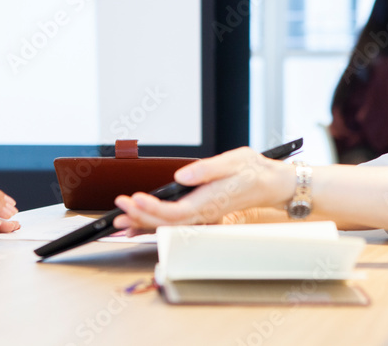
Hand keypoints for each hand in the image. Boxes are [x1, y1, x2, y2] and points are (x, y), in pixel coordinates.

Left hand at [112, 147, 295, 233]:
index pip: (177, 211)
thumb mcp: (232, 160)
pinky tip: (137, 224)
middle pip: (167, 222)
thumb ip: (206, 169)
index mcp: (210, 201)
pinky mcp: (198, 214)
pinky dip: (153, 224)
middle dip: (141, 216)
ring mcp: (201, 216)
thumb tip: (181, 175)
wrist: (267, 182)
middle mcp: (204, 213)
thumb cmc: (251, 170)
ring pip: (168, 226)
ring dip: (143, 223)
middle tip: (120, 206)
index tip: (136, 197)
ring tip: (120, 219)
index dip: (154, 208)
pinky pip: (173, 224)